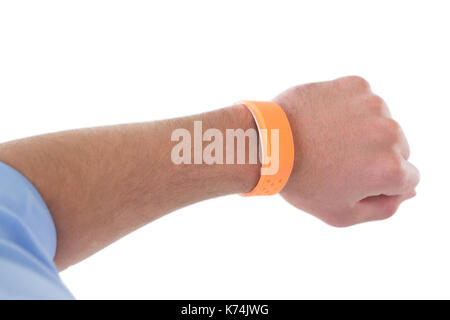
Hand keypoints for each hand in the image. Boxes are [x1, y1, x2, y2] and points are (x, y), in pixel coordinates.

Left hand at [275, 76, 418, 226]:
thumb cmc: (301, 182)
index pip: (407, 179)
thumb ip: (384, 208)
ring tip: (328, 140)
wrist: (267, 143)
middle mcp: (390, 134)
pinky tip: (325, 121)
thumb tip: (409, 191)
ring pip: (382, 124)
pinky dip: (350, 110)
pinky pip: (364, 102)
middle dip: (375, 158)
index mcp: (391, 170)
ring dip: (363, 132)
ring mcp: (375, 106)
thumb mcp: (341, 214)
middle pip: (398, 150)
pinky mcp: (357, 85)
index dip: (380, 184)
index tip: (352, 180)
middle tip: (337, 162)